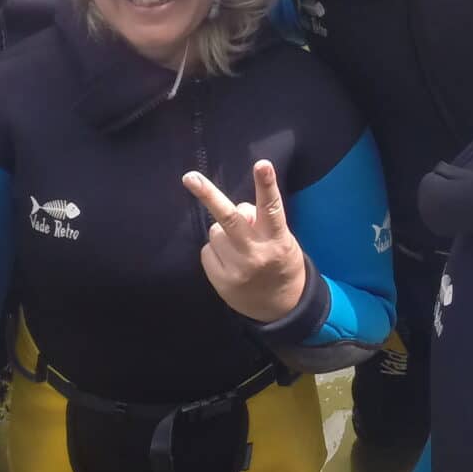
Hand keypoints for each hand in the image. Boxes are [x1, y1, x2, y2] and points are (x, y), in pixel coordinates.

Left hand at [184, 159, 306, 323]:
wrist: (282, 307)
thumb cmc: (281, 262)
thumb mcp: (282, 240)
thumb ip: (262, 223)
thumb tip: (238, 211)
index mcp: (277, 239)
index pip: (271, 207)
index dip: (266, 184)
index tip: (262, 164)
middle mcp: (255, 252)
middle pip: (229, 218)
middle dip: (208, 194)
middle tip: (189, 177)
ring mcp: (236, 268)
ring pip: (215, 231)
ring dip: (222, 233)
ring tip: (238, 248)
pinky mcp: (221, 280)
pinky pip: (207, 251)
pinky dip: (215, 251)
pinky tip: (229, 261)